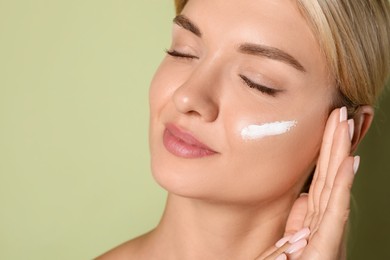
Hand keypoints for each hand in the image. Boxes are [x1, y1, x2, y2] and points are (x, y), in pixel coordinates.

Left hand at [256, 107, 358, 259]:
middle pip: (330, 177)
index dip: (326, 151)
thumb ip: (299, 219)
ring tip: (344, 125)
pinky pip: (333, 213)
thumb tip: (304, 196)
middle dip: (336, 144)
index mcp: (311, 221)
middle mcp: (322, 224)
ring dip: (340, 154)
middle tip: (340, 111)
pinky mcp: (324, 252)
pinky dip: (342, 186)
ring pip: (335, 188)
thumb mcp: (285, 241)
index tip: (329, 123)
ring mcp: (326, 237)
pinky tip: (347, 162)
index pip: (321, 179)